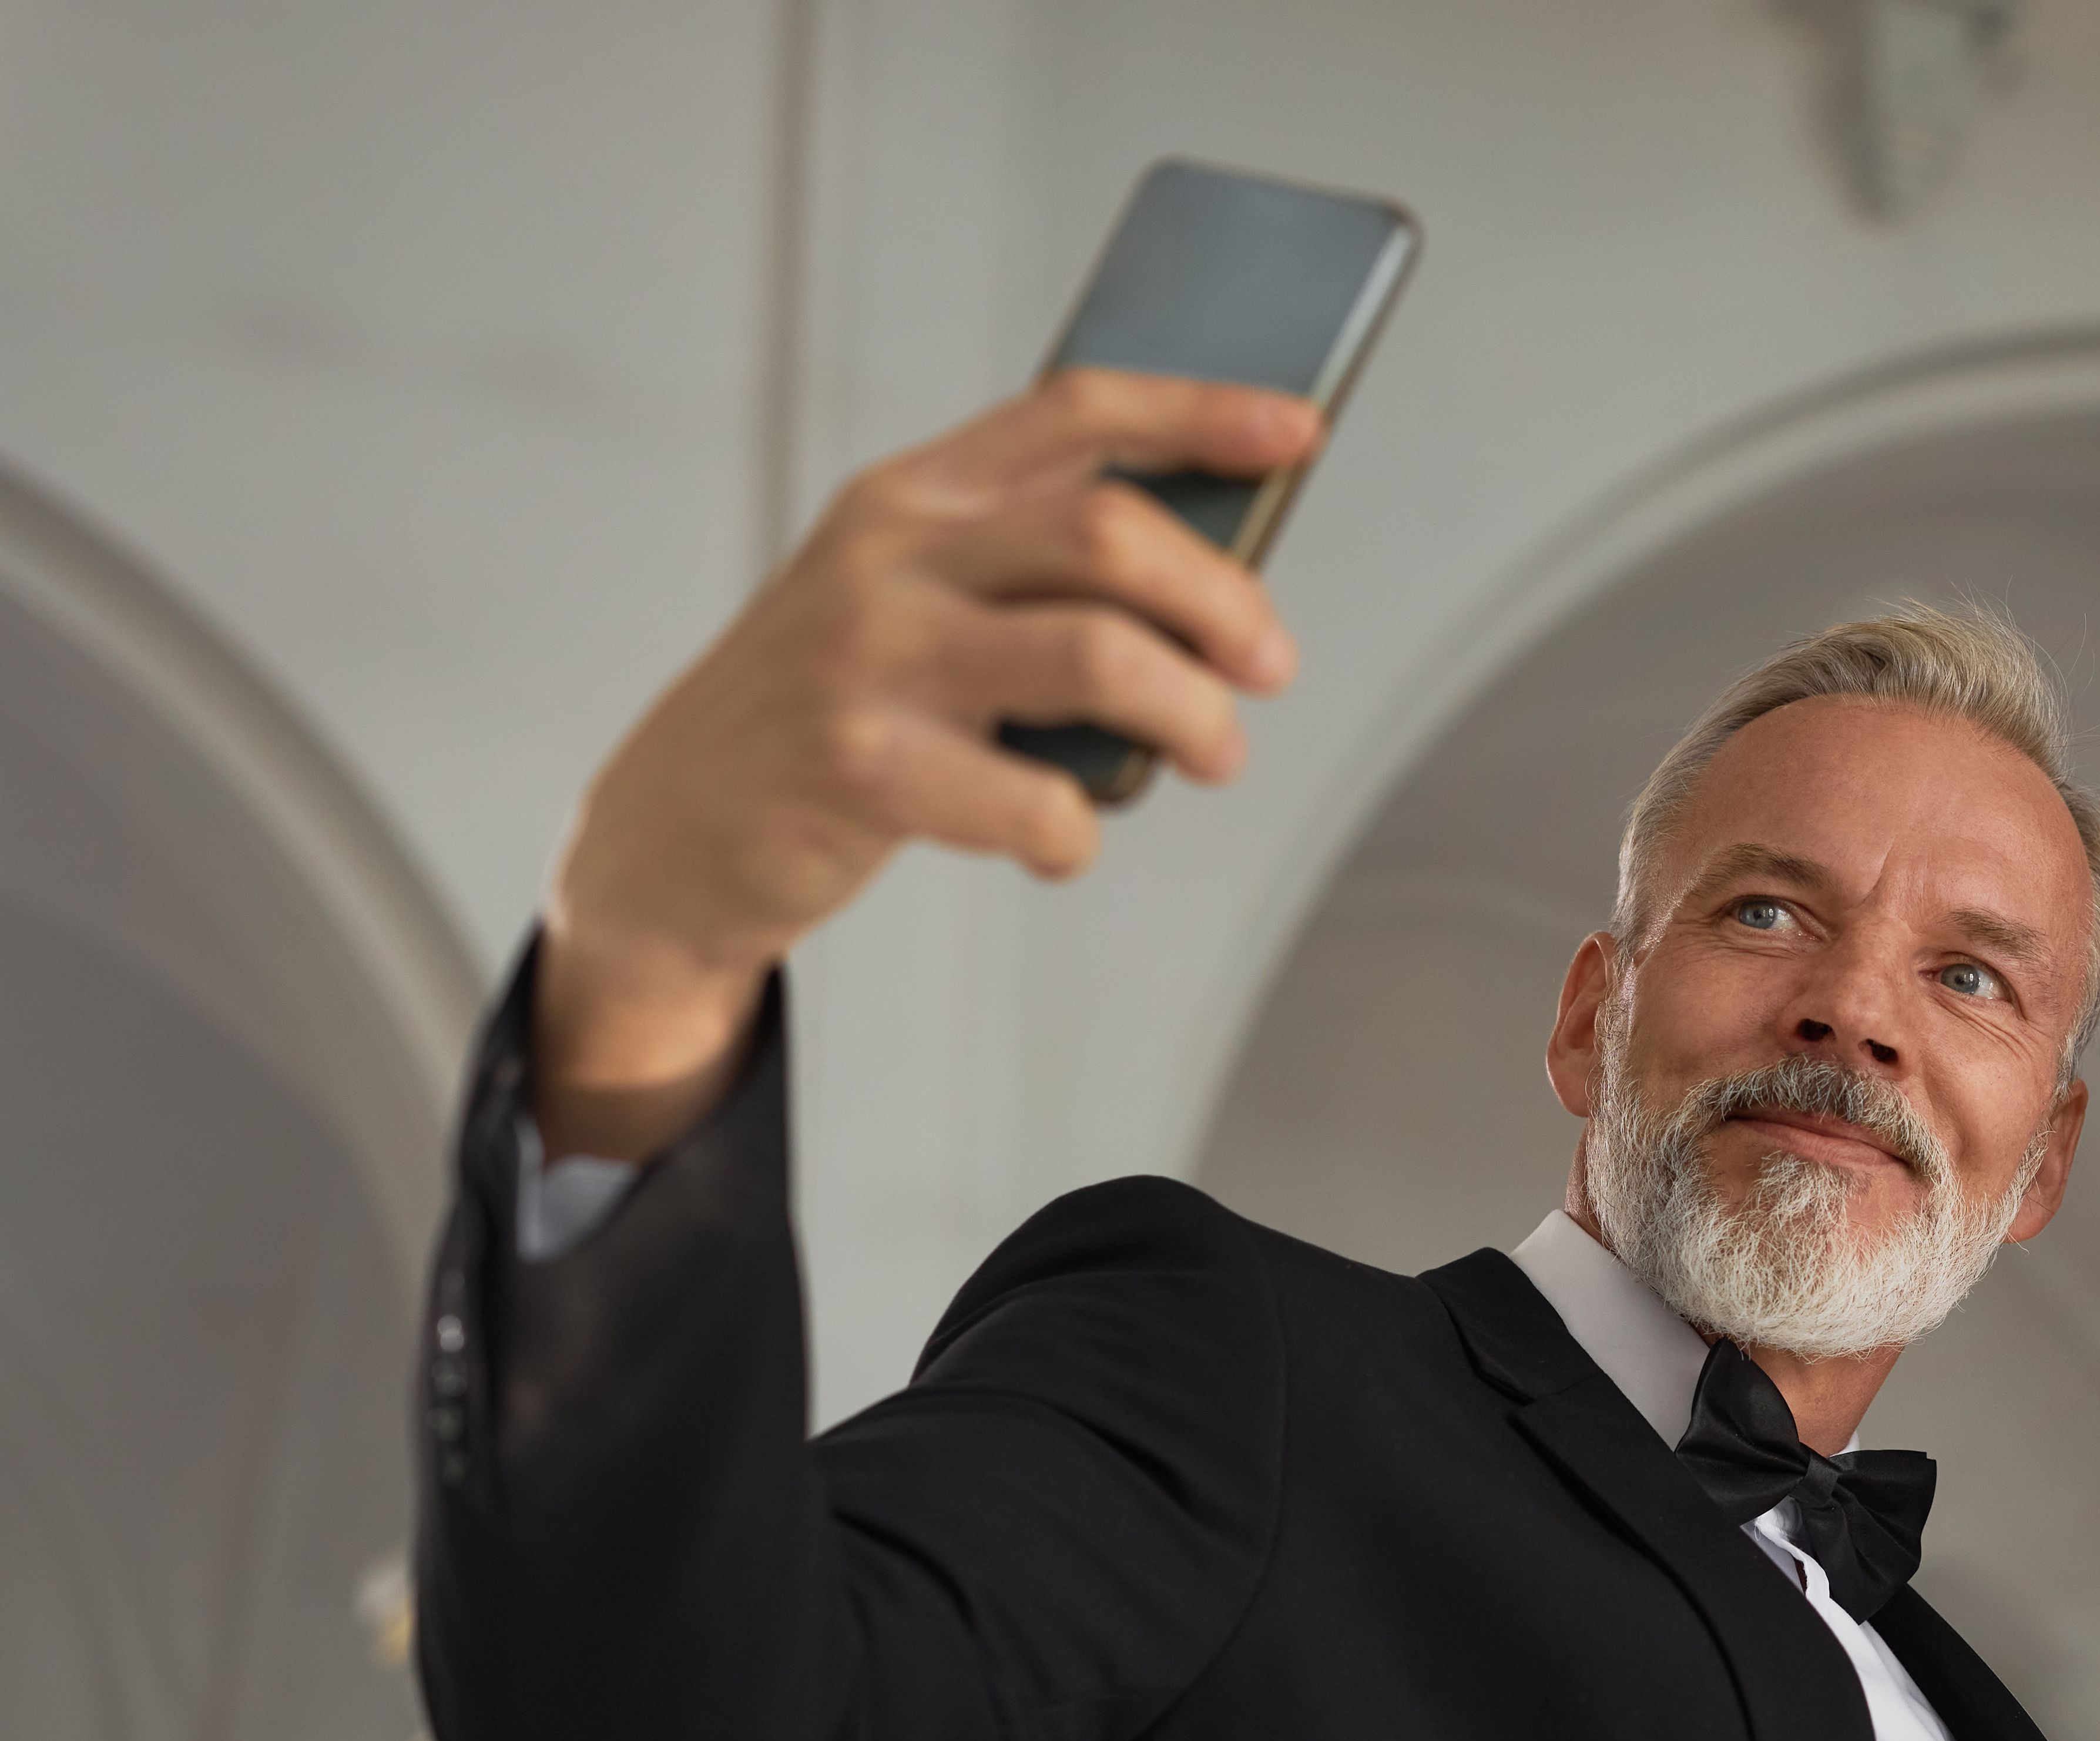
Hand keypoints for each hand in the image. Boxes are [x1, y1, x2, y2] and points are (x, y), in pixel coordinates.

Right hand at [533, 370, 1320, 1158]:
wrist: (676, 824)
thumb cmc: (837, 707)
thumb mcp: (911, 601)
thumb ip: (1029, 572)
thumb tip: (1216, 588)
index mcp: (913, 494)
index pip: (1075, 411)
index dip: (1197, 411)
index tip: (1296, 430)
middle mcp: (889, 554)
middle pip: (1109, 531)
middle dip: (1222, 600)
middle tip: (1268, 666)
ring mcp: (870, 656)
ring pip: (1099, 656)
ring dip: (1192, 713)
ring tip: (1213, 754)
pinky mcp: (862, 767)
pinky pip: (1038, 801)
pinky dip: (1079, 835)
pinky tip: (1061, 843)